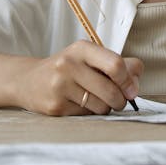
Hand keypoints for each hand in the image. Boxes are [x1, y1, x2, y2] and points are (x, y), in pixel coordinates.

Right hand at [16, 40, 141, 115]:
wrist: (28, 81)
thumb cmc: (67, 70)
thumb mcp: (90, 58)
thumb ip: (118, 64)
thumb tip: (137, 79)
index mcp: (81, 48)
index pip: (115, 65)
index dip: (128, 81)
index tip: (132, 91)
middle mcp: (68, 64)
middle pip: (111, 91)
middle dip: (120, 101)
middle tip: (117, 101)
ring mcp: (59, 86)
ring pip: (101, 107)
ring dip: (104, 108)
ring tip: (93, 100)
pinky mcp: (55, 106)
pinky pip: (86, 116)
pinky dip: (88, 113)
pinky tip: (76, 104)